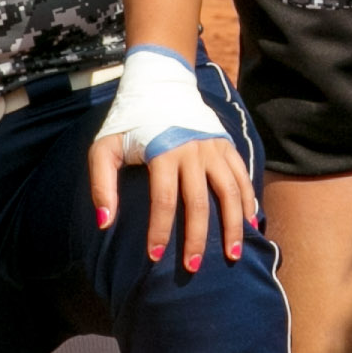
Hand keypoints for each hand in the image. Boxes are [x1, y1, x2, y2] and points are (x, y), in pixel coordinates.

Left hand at [98, 128, 257, 267]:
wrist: (161, 84)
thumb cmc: (130, 122)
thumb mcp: (105, 147)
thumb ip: (102, 184)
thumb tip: (105, 222)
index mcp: (163, 151)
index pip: (164, 200)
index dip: (159, 231)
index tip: (154, 257)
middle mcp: (193, 151)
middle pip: (199, 203)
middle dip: (197, 239)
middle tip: (193, 267)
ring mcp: (214, 148)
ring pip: (230, 193)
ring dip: (232, 226)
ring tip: (233, 256)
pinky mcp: (227, 146)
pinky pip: (243, 178)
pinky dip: (249, 202)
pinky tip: (249, 225)